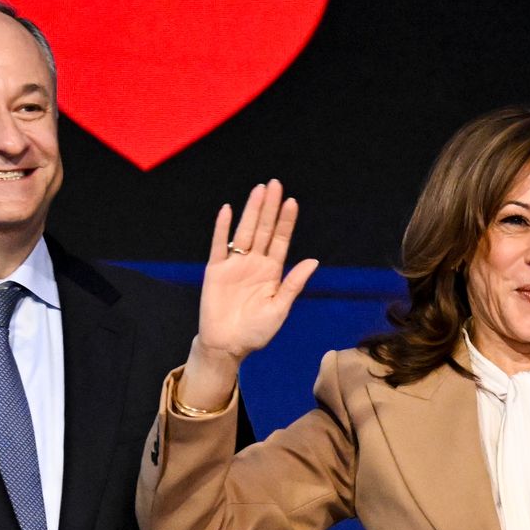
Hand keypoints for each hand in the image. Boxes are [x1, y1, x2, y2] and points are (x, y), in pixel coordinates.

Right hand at [183, 179, 319, 409]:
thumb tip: (313, 260)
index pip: (281, 241)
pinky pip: (219, 245)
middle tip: (275, 184)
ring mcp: (234, 265)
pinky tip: (227, 210)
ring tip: (258, 191)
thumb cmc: (256, 331)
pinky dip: (222, 228)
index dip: (286, 222)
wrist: (228, 345)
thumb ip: (294, 283)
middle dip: (270, 208)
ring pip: (244, 232)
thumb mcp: (280, 308)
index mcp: (272, 272)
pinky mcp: (216, 270)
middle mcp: (254, 263)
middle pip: (264, 230)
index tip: (292, 202)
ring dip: (251, 212)